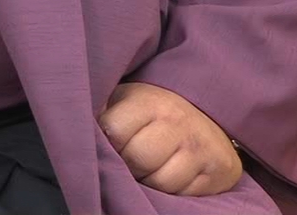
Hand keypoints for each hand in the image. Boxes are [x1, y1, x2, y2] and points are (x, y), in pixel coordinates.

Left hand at [99, 82, 241, 195]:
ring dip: (149, 181)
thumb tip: (76, 124)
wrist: (206, 114)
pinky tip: (169, 174)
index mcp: (150, 102)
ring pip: (162, 182)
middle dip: (128, 165)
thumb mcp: (125, 101)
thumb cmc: (153, 112)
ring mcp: (202, 148)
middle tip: (130, 160)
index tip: (112, 143)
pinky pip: (185, 194)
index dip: (108, 143)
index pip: (114, 130)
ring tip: (148, 168)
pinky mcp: (220, 170)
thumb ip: (102, 111)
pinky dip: (172, 191)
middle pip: (138, 160)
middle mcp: (180, 122)